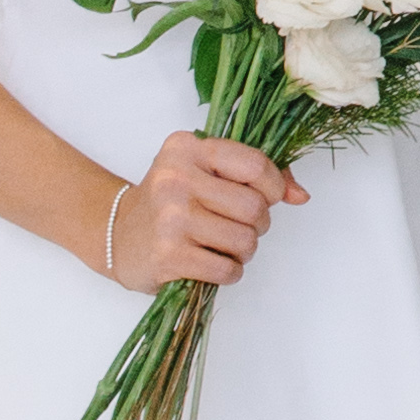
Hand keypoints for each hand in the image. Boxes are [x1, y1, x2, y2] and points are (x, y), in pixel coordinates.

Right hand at [104, 130, 305, 291]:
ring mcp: (170, 218)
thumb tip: (300, 194)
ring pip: (245, 240)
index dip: (273, 186)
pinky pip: (227, 268)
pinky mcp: (168, 255)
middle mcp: (175, 178)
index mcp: (187, 148)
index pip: (255, 164)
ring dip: (244, 250)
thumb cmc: (172, 202)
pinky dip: (229, 272)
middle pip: (254, 207)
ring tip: (222, 245)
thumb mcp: (207, 173)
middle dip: (258, 224)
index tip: (266, 197)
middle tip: (236, 226)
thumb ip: (257, 175)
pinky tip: (210, 263)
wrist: (118, 236)